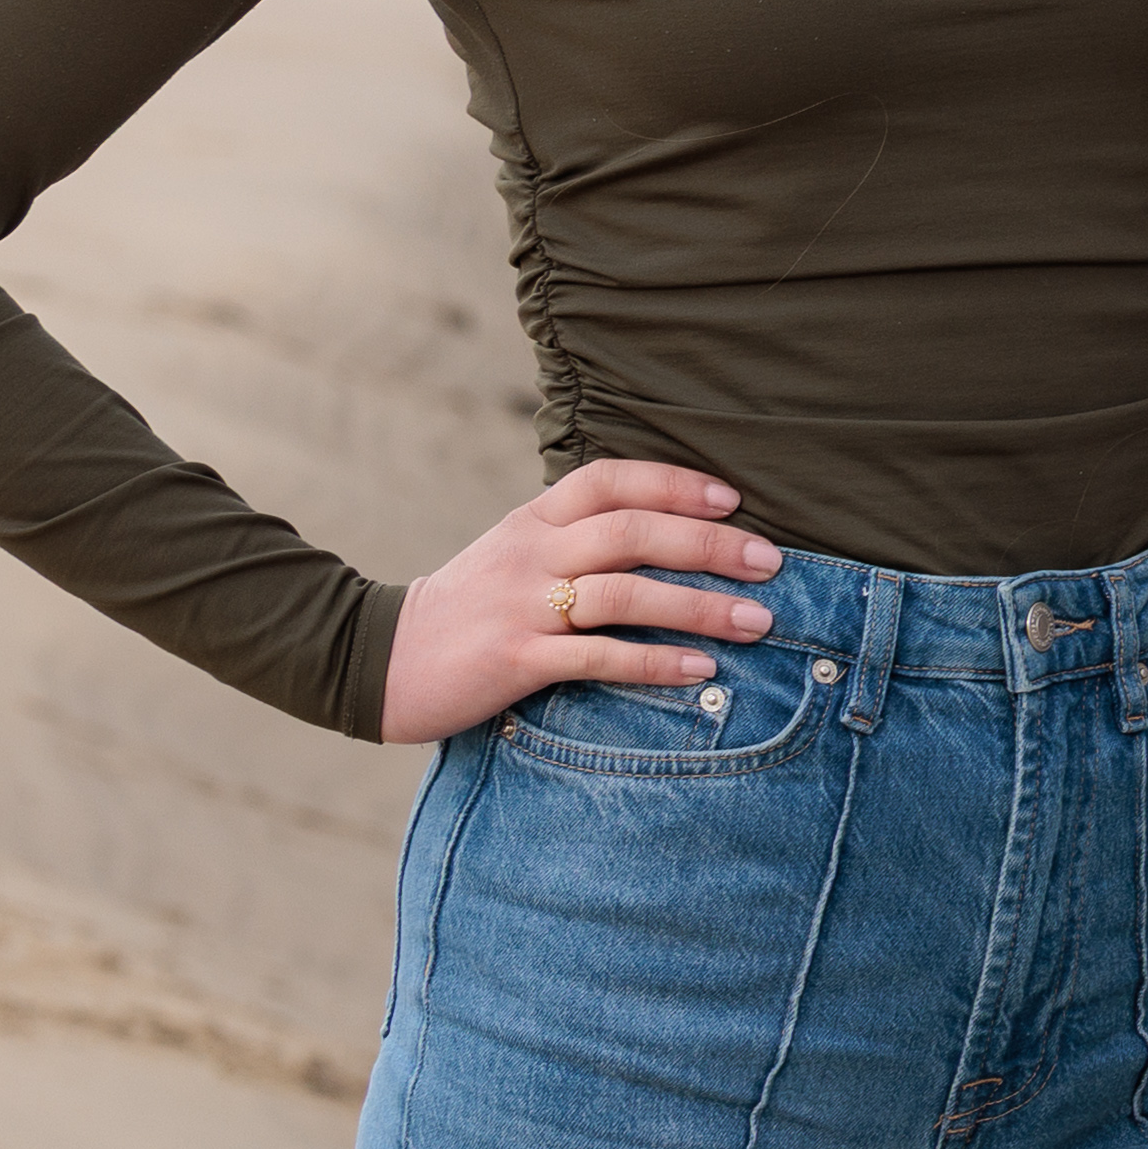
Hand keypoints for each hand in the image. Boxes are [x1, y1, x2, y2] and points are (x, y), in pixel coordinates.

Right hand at [377, 462, 781, 743]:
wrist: (378, 660)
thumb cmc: (470, 608)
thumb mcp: (517, 554)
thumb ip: (578, 537)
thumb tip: (669, 530)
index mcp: (534, 521)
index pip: (609, 480)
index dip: (674, 483)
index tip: (731, 499)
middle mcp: (531, 554)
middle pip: (631, 531)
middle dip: (709, 544)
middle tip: (769, 562)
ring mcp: (521, 606)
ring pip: (623, 593)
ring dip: (699, 606)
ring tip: (756, 620)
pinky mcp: (514, 661)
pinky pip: (597, 656)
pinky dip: (655, 661)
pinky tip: (700, 669)